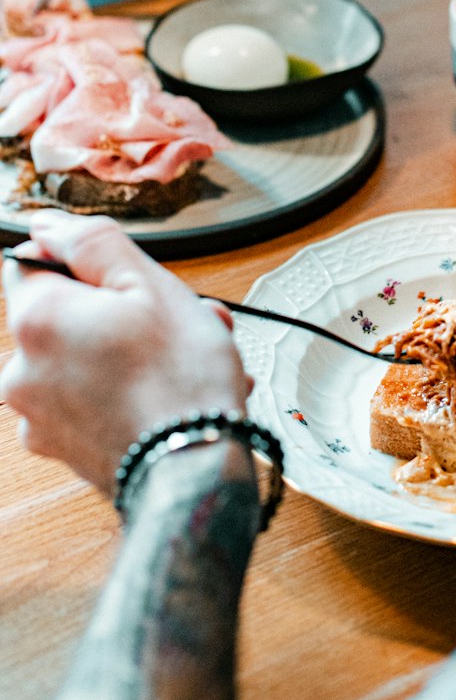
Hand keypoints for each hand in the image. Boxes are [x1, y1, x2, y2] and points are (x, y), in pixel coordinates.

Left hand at [1, 214, 246, 495]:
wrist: (193, 473)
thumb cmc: (180, 379)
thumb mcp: (149, 284)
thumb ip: (91, 243)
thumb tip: (47, 225)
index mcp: (36, 320)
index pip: (34, 262)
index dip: (86, 263)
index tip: (127, 279)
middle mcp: (19, 369)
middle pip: (66, 313)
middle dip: (123, 312)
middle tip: (182, 320)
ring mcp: (36, 415)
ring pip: (84, 357)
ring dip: (132, 353)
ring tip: (190, 362)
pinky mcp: (60, 447)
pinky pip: (89, 400)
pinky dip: (125, 392)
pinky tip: (171, 395)